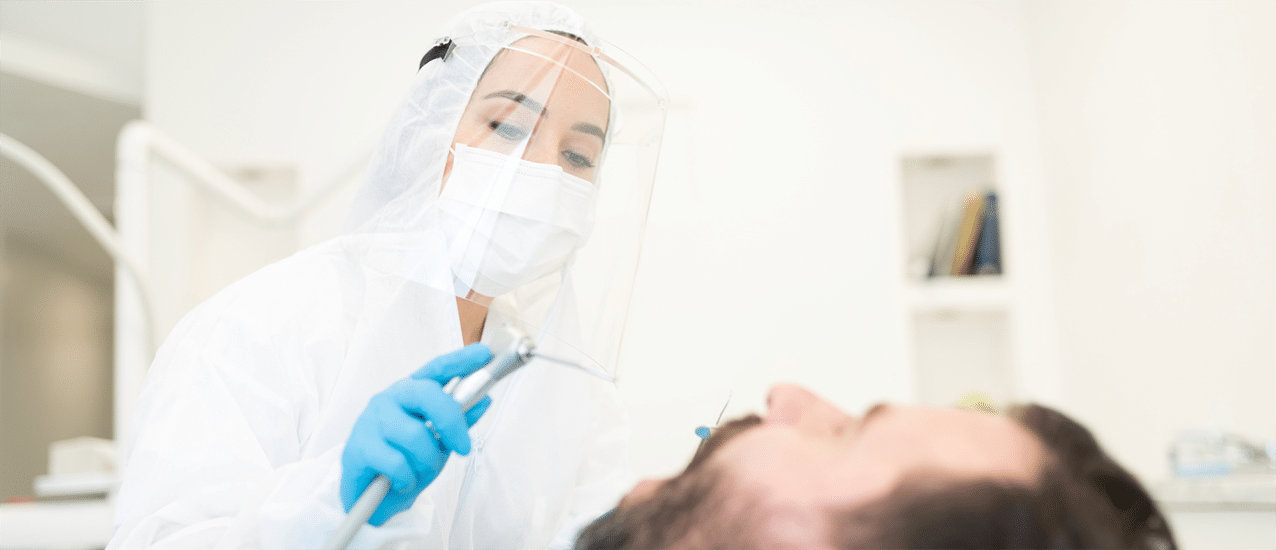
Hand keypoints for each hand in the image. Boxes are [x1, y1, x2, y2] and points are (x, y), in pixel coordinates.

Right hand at [340, 343, 493, 525]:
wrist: (371, 501)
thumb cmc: (406, 463)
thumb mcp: (439, 443)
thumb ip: (458, 422)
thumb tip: (485, 400)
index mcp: (411, 393)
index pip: (436, 369)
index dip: (460, 360)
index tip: (484, 353)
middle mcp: (390, 399)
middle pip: (426, 394)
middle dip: (451, 422)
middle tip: (463, 447)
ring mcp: (370, 421)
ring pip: (414, 435)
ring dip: (427, 461)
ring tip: (420, 471)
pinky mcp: (357, 447)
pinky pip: (396, 463)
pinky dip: (407, 478)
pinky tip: (400, 481)